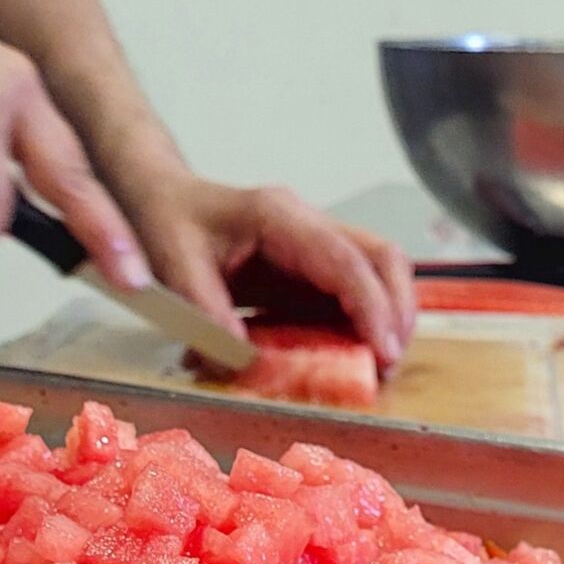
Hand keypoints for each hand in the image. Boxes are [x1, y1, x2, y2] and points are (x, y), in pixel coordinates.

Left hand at [123, 173, 416, 367]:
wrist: (165, 200)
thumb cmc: (169, 226)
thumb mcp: (175, 267)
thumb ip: (208, 311)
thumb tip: (245, 358)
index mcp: (278, 216)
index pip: (345, 259)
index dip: (372, 306)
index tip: (384, 351)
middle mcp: (308, 221)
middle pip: (381, 256)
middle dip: (398, 310)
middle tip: (391, 363)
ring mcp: (316, 239)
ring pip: (379, 267)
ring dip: (391, 314)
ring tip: (384, 362)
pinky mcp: (314, 262)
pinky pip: (357, 286)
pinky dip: (368, 318)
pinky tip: (362, 351)